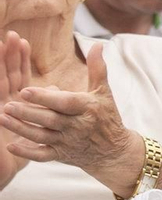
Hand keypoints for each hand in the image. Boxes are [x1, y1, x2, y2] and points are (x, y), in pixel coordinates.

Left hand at [2, 43, 144, 195]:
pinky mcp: (61, 155)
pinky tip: (11, 146)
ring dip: (21, 129)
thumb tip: (97, 44)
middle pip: (49, 119)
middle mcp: (77, 126)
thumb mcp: (104, 92)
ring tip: (3, 119)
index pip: (64, 102)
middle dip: (28, 113)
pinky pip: (42, 155)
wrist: (113, 150)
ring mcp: (68, 142)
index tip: (25, 90)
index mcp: (87, 108)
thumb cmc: (107, 116)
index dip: (45, 97)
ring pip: (41, 136)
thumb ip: (97, 68)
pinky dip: (27, 153)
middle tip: (7, 105)